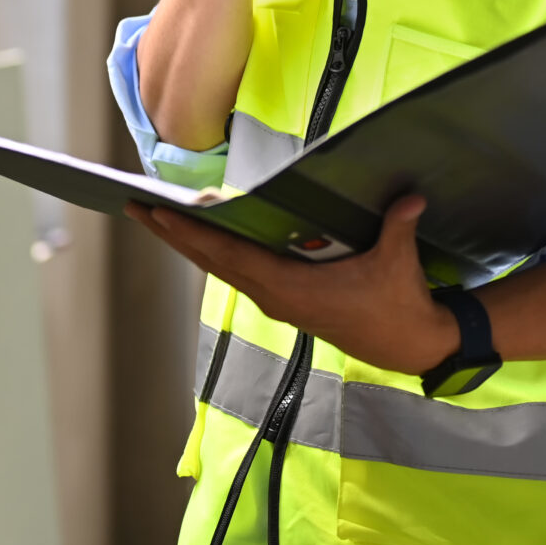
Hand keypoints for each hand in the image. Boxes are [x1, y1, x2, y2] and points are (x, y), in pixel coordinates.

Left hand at [125, 195, 457, 375]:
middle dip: (173, 234)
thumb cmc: (398, 305)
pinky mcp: (285, 301)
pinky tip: (200, 236)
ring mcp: (277, 300)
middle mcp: (274, 296)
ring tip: (156, 216)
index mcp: (291, 289)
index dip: (194, 234)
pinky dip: (215, 251)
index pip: (231, 257)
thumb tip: (410, 198)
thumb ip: (399, 228)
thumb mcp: (398, 264)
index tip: (160, 214)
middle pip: (212, 261)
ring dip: (188, 242)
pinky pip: (238, 272)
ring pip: (221, 268)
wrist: (409, 346)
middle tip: (135, 206)